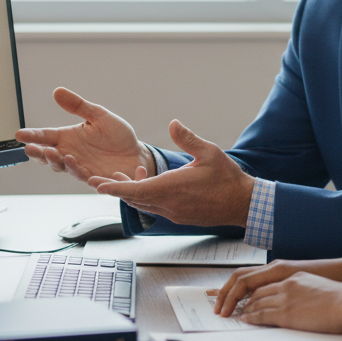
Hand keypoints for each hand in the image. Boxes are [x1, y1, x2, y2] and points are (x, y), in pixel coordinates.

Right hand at [15, 88, 153, 186]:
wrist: (137, 154)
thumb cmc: (116, 135)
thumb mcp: (99, 116)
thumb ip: (79, 106)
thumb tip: (58, 91)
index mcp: (68, 138)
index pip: (46, 136)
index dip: (32, 136)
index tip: (19, 134)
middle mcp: (71, 154)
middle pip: (49, 156)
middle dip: (39, 154)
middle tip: (31, 149)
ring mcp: (82, 168)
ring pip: (65, 168)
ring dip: (59, 162)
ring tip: (56, 154)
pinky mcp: (97, 179)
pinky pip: (88, 178)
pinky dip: (82, 174)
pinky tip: (79, 168)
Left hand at [89, 120, 253, 226]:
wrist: (243, 204)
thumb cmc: (228, 179)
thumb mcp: (209, 152)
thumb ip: (188, 138)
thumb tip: (173, 123)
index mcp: (172, 188)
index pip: (135, 191)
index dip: (115, 188)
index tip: (98, 185)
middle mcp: (169, 204)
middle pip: (134, 199)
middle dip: (117, 189)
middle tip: (100, 180)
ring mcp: (174, 213)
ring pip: (144, 205)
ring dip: (132, 192)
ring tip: (126, 176)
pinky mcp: (180, 217)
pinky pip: (155, 208)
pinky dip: (146, 197)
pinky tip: (150, 183)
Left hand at [239, 272, 341, 332]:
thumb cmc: (340, 299)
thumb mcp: (319, 288)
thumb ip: (306, 292)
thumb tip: (303, 303)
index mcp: (295, 276)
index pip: (267, 282)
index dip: (253, 290)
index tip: (246, 296)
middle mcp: (286, 284)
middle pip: (256, 290)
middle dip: (242, 298)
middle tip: (233, 305)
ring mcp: (285, 298)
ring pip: (256, 302)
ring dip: (244, 308)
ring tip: (235, 314)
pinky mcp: (286, 313)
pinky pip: (261, 314)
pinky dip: (250, 317)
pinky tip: (245, 319)